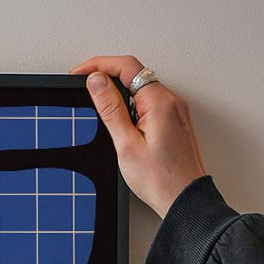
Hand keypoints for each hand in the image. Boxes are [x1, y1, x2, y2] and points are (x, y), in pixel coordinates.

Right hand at [69, 54, 207, 218]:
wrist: (184, 198)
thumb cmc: (160, 179)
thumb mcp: (126, 144)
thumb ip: (110, 109)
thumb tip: (97, 81)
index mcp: (160, 102)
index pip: (127, 66)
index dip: (99, 65)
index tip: (79, 73)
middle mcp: (171, 101)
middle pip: (135, 73)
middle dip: (107, 75)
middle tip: (84, 86)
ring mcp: (174, 110)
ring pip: (142, 87)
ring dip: (118, 90)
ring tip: (98, 103)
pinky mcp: (173, 120)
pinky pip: (149, 101)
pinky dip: (131, 103)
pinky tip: (120, 119)